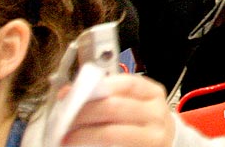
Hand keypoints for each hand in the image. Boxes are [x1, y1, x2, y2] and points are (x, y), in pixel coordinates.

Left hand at [58, 74, 175, 146]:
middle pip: (114, 107)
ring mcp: (153, 136)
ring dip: (83, 134)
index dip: (97, 87)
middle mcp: (156, 114)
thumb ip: (106, 96)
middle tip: (63, 120)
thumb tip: (66, 93)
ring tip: (66, 138)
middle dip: (84, 113)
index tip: (72, 95)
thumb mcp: (131, 103)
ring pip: (110, 133)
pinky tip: (79, 146)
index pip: (126, 83)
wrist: (161, 143)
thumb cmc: (141, 122)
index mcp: (152, 94)